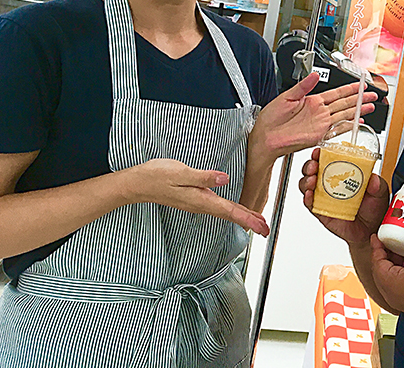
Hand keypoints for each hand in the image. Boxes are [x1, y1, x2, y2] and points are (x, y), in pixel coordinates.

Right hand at [122, 158, 269, 235]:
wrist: (137, 184)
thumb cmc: (156, 176)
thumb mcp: (180, 172)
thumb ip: (203, 177)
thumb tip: (225, 179)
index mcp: (200, 199)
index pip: (230, 211)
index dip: (248, 218)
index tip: (262, 226)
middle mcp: (201, 204)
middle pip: (230, 215)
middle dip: (250, 221)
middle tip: (267, 229)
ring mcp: (197, 203)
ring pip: (225, 212)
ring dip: (242, 217)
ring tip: (257, 220)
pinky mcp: (194, 198)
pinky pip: (218, 208)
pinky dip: (231, 211)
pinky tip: (235, 210)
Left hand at [249, 71, 377, 168]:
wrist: (264, 137)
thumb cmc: (270, 119)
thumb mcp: (286, 97)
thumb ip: (303, 86)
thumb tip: (314, 75)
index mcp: (311, 101)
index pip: (336, 93)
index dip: (349, 88)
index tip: (360, 83)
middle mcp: (318, 112)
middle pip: (345, 103)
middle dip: (359, 98)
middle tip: (372, 94)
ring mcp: (320, 124)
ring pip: (344, 114)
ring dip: (358, 110)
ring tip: (370, 106)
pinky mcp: (319, 135)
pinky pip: (337, 129)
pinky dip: (348, 125)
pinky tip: (357, 121)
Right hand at [299, 146, 389, 244]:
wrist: (372, 229)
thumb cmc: (374, 207)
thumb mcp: (380, 192)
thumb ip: (377, 185)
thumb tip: (374, 179)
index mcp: (344, 173)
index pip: (329, 159)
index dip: (321, 153)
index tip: (320, 150)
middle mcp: (332, 183)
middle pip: (313, 170)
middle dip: (310, 165)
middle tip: (314, 165)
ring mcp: (325, 197)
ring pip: (307, 185)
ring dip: (306, 181)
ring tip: (312, 181)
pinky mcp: (321, 211)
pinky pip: (310, 204)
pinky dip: (307, 199)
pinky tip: (310, 196)